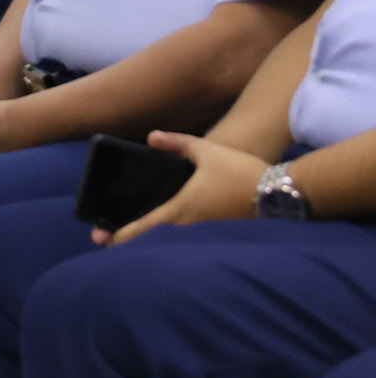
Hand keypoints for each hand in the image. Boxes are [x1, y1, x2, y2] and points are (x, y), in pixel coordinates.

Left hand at [103, 134, 270, 245]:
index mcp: (181, 207)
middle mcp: (188, 219)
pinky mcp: (210, 218)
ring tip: (122, 217)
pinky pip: (181, 218)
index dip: (124, 232)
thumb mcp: (206, 150)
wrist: (276, 191)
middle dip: (129, 229)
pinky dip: (164, 215)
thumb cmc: (239, 171)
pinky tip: (156, 205)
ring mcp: (200, 221)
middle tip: (102, 232)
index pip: (147, 223)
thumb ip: (176, 143)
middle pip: (153, 226)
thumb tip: (151, 137)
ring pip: (167, 222)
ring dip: (147, 222)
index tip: (105, 241)